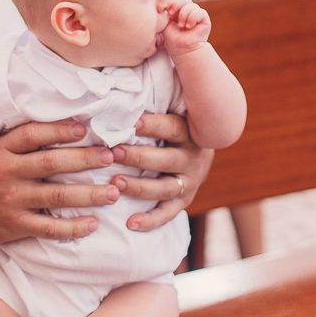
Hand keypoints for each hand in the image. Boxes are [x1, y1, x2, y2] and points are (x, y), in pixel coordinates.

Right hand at [0, 120, 120, 247]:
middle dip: (85, 159)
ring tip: (115, 191)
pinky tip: (93, 224)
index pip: (32, 134)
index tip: (85, 128)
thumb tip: (62, 121)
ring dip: (90, 194)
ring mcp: (11, 201)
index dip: (59, 130)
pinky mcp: (15, 226)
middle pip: (51, 163)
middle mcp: (5, 174)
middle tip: (111, 156)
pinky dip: (72, 227)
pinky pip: (49, 228)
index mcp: (0, 150)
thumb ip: (19, 141)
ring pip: (57, 196)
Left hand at [109, 113, 213, 231]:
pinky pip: (168, 213)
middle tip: (113, 153)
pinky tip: (131, 223)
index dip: (152, 125)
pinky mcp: (184, 201)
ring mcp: (190, 182)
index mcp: (190, 133)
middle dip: (138, 157)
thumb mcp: (174, 113)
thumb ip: (155, 105)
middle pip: (166, 160)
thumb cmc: (175, 127)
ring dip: (139, 187)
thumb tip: (124, 93)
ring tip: (116, 183)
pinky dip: (151, 220)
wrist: (201, 153)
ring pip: (165, 188)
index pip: (173, 128)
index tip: (130, 122)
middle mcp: (193, 158)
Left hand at [161, 0, 210, 58]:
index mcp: (179, 12)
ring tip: (181, 26)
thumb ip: (168, 11)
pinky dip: (193, 18)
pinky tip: (189, 26)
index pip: (178, 0)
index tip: (169, 12)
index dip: (174, 3)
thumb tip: (168, 2)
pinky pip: (200, 12)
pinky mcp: (205, 20)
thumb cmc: (172, 38)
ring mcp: (197, 16)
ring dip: (184, 15)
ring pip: (192, 6)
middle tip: (173, 16)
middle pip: (185, 0)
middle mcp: (189, 13)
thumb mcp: (166, 22)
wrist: (181, 49)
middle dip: (178, 6)